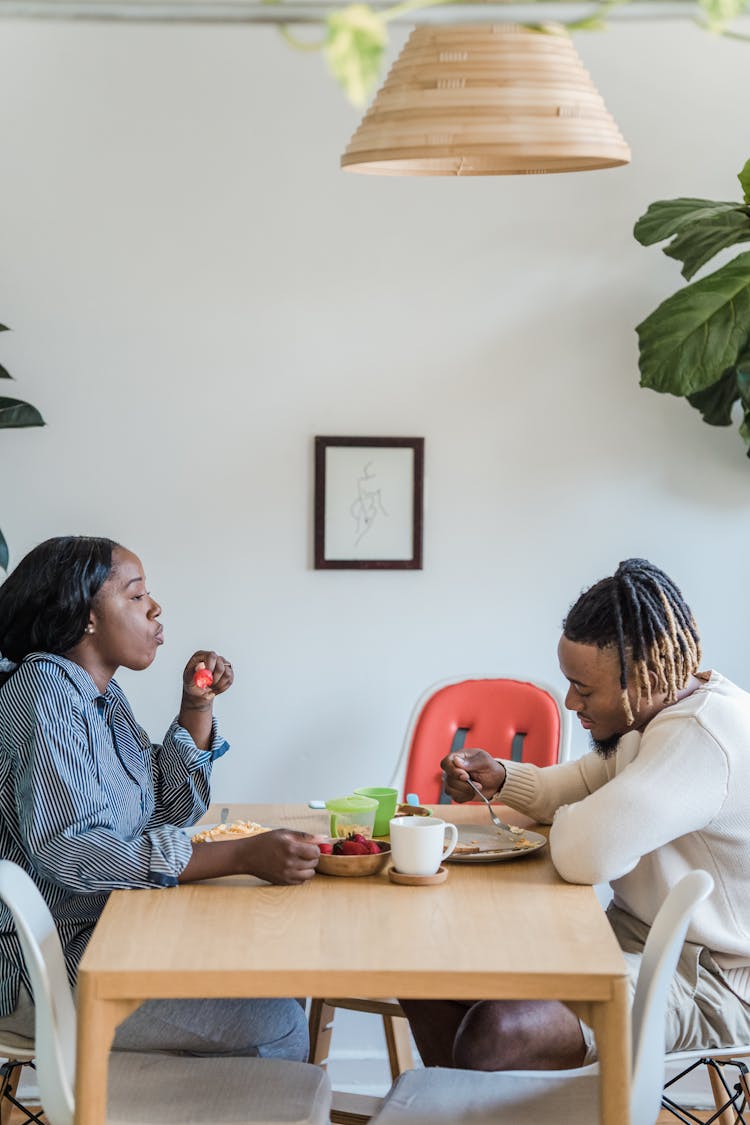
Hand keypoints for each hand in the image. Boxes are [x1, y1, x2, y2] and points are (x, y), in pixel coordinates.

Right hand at [180, 829, 320, 885]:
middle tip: (302, 852)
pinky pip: (301, 881)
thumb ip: (304, 836)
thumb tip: (323, 838)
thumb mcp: (284, 833)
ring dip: (308, 867)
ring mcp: (287, 874)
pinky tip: (293, 867)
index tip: (309, 846)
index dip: (315, 848)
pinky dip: (301, 875)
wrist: (247, 856)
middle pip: (314, 863)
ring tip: (299, 860)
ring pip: (310, 874)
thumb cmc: (265, 841)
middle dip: (311, 857)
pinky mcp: (283, 882)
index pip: (316, 852)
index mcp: (291, 848)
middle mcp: (290, 863)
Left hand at [182, 651, 233, 705]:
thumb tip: (200, 666)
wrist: (197, 692)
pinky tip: (215, 688)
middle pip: (221, 665)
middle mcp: (213, 657)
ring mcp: (222, 663)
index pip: (211, 656)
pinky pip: (230, 680)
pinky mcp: (228, 671)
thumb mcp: (188, 678)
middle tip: (208, 685)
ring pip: (227, 674)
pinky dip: (222, 687)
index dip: (211, 667)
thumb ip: (192, 671)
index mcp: (201, 656)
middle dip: (215, 679)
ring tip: (211, 687)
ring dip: (218, 684)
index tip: (208, 677)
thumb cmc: (191, 684)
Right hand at [440, 748, 505, 802]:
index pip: (445, 764)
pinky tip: (474, 792)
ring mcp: (453, 781)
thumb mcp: (484, 761)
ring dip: (466, 791)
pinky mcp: (456, 792)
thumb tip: (456, 760)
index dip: (452, 771)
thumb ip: (471, 762)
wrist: (496, 781)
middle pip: (448, 779)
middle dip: (464, 784)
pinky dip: (466, 797)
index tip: (466, 776)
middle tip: (478, 784)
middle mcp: (452, 769)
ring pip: (450, 790)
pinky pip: (456, 797)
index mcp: (457, 757)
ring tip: (478, 787)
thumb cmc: (489, 767)